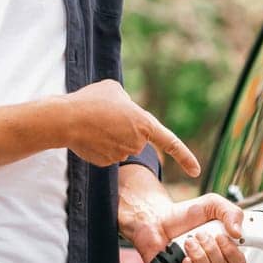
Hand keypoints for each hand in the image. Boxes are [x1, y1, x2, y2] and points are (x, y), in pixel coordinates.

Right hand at [60, 80, 200, 176]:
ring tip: (94, 122)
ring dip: (110, 135)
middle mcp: (137, 143)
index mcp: (145, 124)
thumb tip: (126, 113)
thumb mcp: (115, 90)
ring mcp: (121, 156)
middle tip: (105, 114)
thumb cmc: (91, 100)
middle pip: (136, 138)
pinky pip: (108, 153)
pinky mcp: (105, 164)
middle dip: (124, 128)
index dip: (185, 157)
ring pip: (121, 146)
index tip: (197, 172)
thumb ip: (128, 103)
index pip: (171, 142)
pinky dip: (100, 145)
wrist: (66, 119)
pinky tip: (88, 136)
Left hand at [123, 194, 246, 262]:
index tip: (224, 236)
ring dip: (198, 255)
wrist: (156, 220)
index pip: (238, 262)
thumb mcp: (212, 204)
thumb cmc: (183, 215)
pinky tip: (184, 259)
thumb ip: (230, 212)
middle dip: (211, 248)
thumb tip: (238, 232)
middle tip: (200, 234)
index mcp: (223, 249)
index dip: (234, 252)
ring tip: (188, 241)